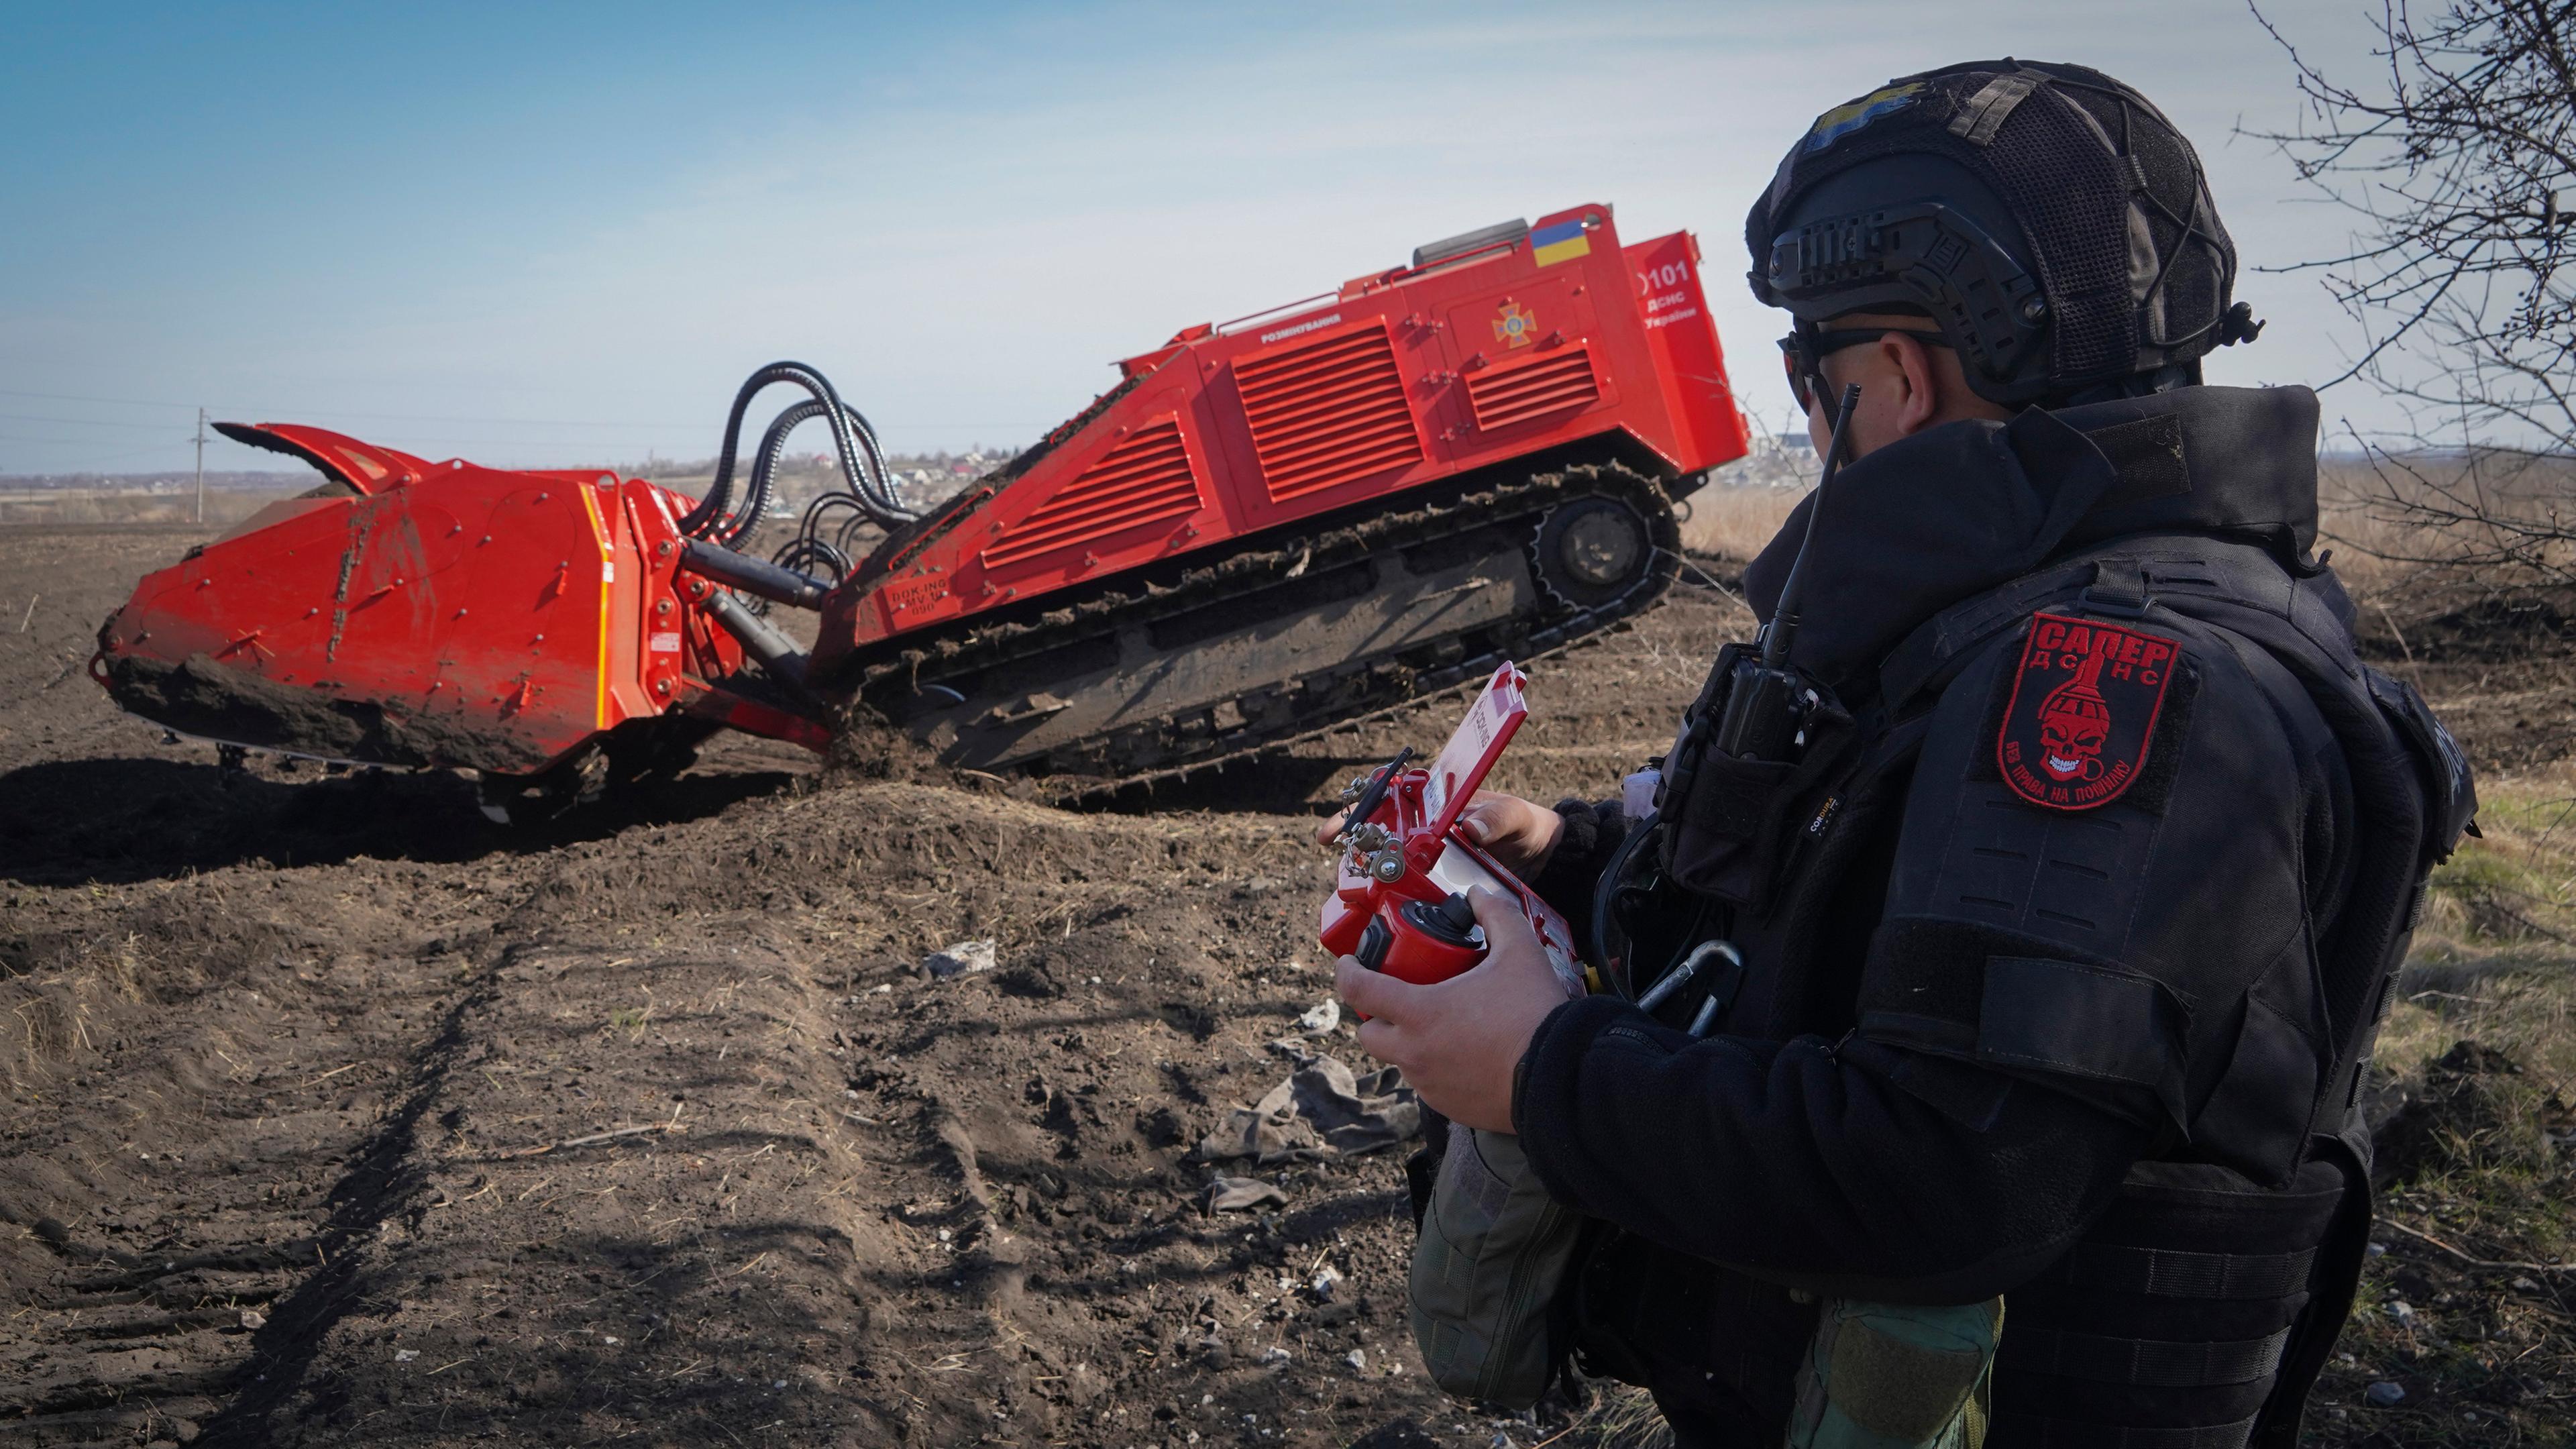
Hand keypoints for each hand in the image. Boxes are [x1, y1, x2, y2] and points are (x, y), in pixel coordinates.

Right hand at [1314, 790, 1564, 878]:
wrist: (1547, 861)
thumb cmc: (1529, 827)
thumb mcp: (1517, 817)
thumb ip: (1499, 818)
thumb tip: (1474, 827)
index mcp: (1440, 803)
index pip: (1392, 792)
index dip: (1364, 799)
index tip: (1347, 814)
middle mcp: (1428, 828)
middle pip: (1379, 828)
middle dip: (1353, 835)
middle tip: (1332, 844)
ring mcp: (1431, 858)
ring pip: (1388, 861)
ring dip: (1366, 870)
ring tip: (1350, 883)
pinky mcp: (1438, 885)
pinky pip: (1407, 889)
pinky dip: (1389, 897)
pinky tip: (1376, 909)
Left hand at [1334, 888, 1572, 1132]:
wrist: (1562, 1077)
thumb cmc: (1535, 1016)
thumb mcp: (1519, 952)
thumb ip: (1496, 915)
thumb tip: (1479, 896)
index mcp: (1420, 1013)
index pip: (1359, 989)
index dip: (1346, 971)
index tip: (1350, 963)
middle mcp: (1414, 1052)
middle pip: (1369, 1033)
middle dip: (1376, 1014)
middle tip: (1397, 997)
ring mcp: (1429, 1083)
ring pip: (1399, 1060)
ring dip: (1407, 1042)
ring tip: (1439, 1024)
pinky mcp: (1448, 1106)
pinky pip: (1427, 1084)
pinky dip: (1433, 1067)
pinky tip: (1460, 1053)